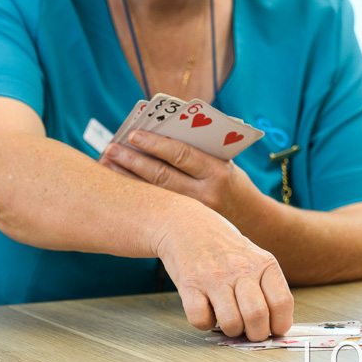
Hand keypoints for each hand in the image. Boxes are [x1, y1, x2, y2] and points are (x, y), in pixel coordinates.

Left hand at [100, 130, 259, 219]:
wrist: (254, 222)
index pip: (183, 155)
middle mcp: (205, 195)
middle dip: (134, 160)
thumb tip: (163, 134)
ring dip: (128, 178)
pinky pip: (155, 209)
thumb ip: (201, 152)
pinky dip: (136, 195)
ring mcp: (194, 214)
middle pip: (162, 176)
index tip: (133, 134)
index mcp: (218, 172)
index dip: (156, 144)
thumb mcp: (227, 164)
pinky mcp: (185, 228)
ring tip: (107, 163)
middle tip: (111, 148)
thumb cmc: (234, 184)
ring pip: (153, 195)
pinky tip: (119, 187)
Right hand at [152, 199, 293, 340]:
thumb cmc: (225, 247)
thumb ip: (266, 286)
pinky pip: (200, 319)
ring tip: (230, 320)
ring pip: (231, 322)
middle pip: (257, 316)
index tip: (275, 330)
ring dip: (231, 330)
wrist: (187, 224)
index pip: (282, 302)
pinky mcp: (189, 285)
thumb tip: (276, 324)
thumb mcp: (254, 257)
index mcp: (263, 262)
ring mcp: (214, 277)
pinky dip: (205, 323)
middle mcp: (240, 269)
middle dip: (256, 334)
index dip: (280, 324)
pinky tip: (207, 311)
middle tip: (251, 332)